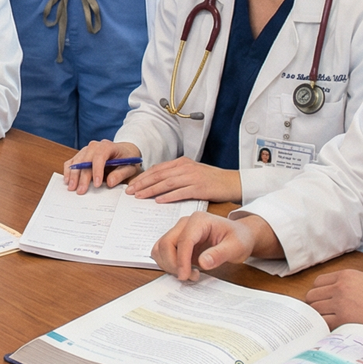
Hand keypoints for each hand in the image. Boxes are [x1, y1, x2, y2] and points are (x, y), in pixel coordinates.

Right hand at [62, 141, 142, 194]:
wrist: (124, 153)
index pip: (100, 156)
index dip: (97, 170)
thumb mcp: (130, 168)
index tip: (96, 184)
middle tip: (81, 191)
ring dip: (73, 175)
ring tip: (72, 188)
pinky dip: (68, 171)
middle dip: (82, 176)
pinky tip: (67, 180)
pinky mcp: (81, 155)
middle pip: (85, 160)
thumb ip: (120, 174)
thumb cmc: (127, 160)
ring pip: (76, 161)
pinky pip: (72, 161)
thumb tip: (109, 182)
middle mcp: (95, 146)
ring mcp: (86, 150)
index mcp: (108, 146)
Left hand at [126, 158, 241, 204]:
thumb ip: (176, 175)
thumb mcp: (192, 173)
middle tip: (130, 191)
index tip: (132, 184)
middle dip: (142, 183)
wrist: (232, 182)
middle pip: (159, 175)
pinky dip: (168, 196)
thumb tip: (158, 183)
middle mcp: (185, 168)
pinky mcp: (200, 188)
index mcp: (182, 163)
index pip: (158, 169)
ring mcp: (192, 177)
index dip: (143, 177)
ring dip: (151, 190)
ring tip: (139, 196)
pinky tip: (158, 200)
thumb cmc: (211, 180)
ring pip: (167, 183)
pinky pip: (180, 192)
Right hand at [151, 212, 279, 279]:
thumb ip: (220, 254)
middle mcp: (185, 223)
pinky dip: (168, 264)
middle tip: (188, 277)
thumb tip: (203, 263)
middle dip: (173, 264)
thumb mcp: (236, 247)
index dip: (181, 260)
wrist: (239, 236)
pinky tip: (185, 270)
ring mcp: (179, 232)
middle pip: (166, 243)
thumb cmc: (239, 238)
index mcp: (199, 220)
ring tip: (188, 273)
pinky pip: (163, 253)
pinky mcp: (177, 242)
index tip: (185, 276)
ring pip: (160, 248)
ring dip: (169, 265)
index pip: (183, 240)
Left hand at [306, 269, 362, 342]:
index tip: (321, 303)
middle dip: (315, 307)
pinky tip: (332, 332)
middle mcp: (340, 287)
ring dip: (319, 319)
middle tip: (323, 317)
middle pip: (312, 297)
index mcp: (346, 276)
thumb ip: (349, 286)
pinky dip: (325, 329)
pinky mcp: (343, 320)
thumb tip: (335, 298)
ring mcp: (340, 303)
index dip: (318, 294)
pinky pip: (323, 324)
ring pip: (315, 311)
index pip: (318, 283)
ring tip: (328, 326)